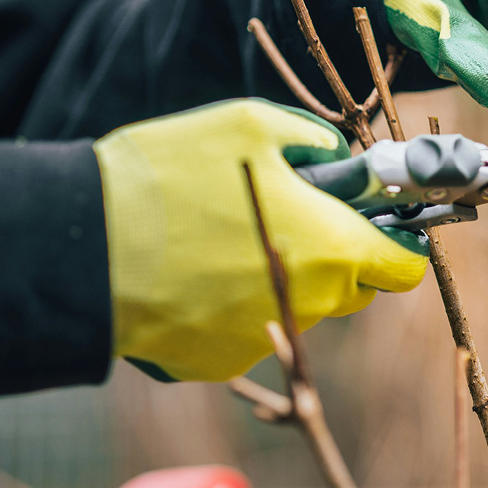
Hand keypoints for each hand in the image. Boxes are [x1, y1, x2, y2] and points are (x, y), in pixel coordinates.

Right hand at [93, 99, 428, 381]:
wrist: (82, 246)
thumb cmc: (172, 174)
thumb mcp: (252, 125)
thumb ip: (314, 142)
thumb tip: (339, 157)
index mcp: (331, 249)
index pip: (405, 268)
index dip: (400, 243)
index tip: (381, 224)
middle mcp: (310, 305)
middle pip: (354, 289)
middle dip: (340, 256)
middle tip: (296, 218)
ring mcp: (262, 340)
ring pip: (302, 309)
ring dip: (286, 277)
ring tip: (229, 237)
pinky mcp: (217, 361)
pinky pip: (248, 329)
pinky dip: (236, 305)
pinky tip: (196, 271)